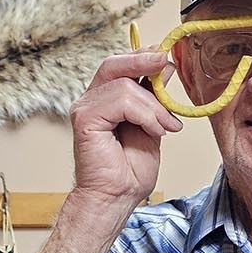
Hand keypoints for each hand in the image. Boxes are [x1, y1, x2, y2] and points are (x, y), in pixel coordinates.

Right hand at [69, 49, 181, 206]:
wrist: (117, 197)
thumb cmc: (131, 170)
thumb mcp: (152, 124)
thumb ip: (155, 97)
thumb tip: (165, 66)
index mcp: (105, 98)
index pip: (120, 65)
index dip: (143, 56)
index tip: (167, 58)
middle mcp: (91, 100)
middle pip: (114, 64)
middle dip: (144, 60)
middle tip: (167, 62)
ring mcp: (85, 108)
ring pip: (124, 85)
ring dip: (154, 106)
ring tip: (167, 126)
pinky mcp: (84, 119)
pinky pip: (121, 102)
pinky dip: (146, 115)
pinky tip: (155, 132)